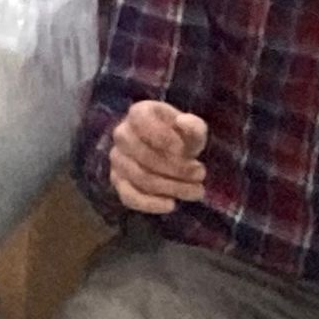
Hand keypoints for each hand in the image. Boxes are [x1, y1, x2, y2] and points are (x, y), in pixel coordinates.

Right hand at [109, 100, 208, 215]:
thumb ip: (193, 125)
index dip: (165, 138)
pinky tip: (171, 204)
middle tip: (201, 173)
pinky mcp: (117, 181)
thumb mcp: (192, 128)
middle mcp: (121, 134)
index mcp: (138, 114)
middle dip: (177, 168)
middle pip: (144, 156)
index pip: (143, 123)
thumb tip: (184, 122)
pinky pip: (128, 196)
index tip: (188, 151)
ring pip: (141, 178)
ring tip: (196, 190)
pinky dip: (150, 203)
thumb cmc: (180, 137)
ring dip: (172, 187)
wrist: (166, 152)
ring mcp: (117, 159)